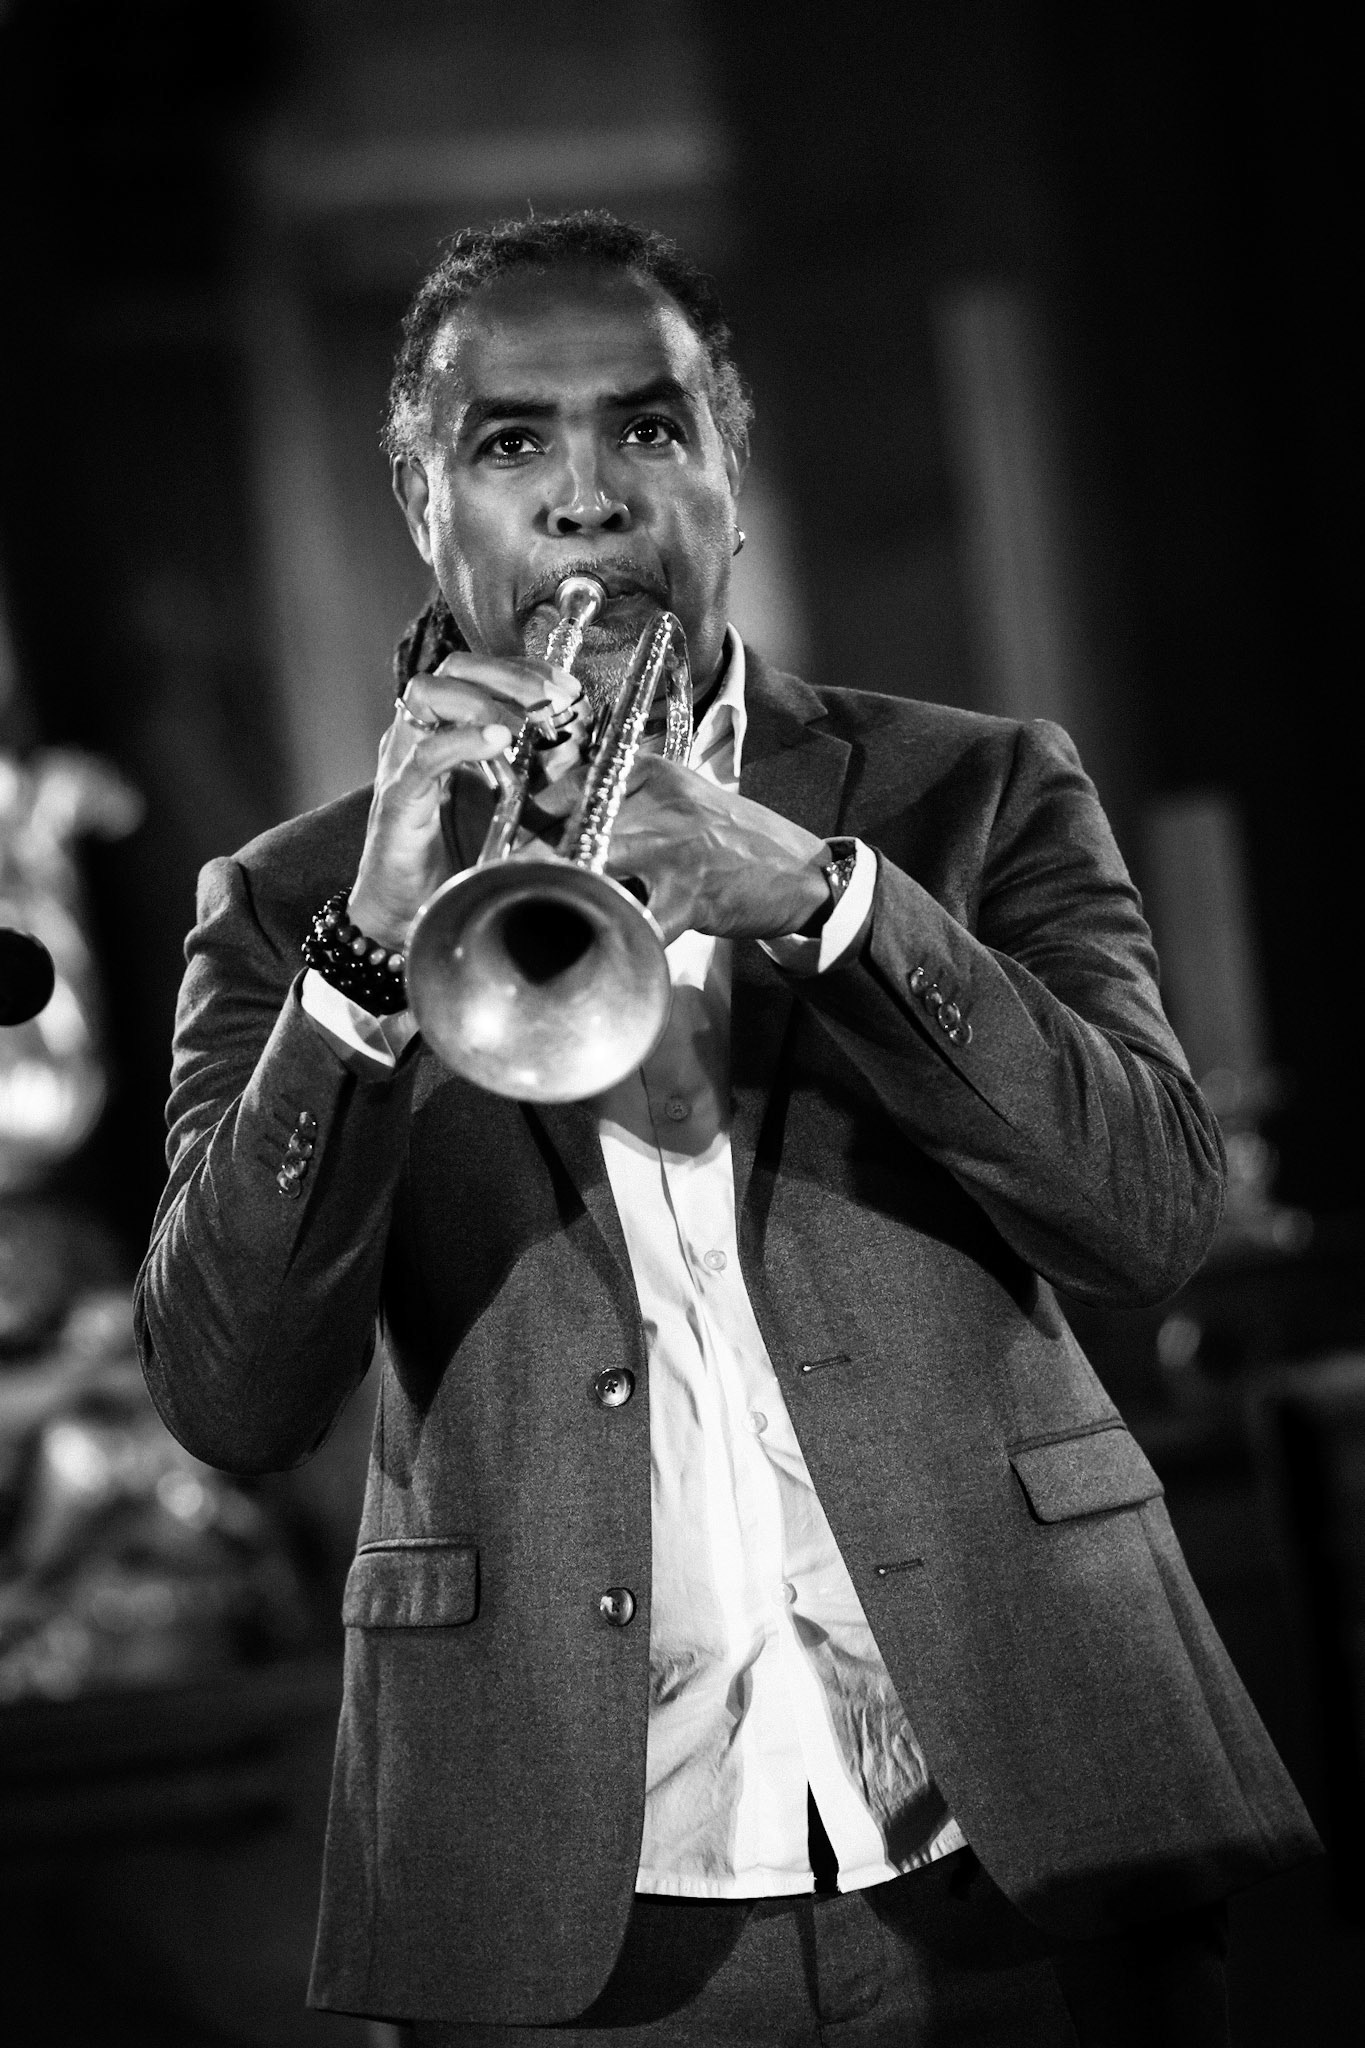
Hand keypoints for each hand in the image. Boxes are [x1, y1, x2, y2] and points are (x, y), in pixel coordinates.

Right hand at [347, 653, 579, 949]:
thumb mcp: (515, 806)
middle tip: (553, 698)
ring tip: (524, 726)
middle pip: (455, 668)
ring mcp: (404, 761)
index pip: (481, 671)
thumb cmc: (456, 858)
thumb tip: (583, 742)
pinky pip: (424, 754)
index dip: (526, 670)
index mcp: (447, 730)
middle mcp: (421, 735)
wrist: (410, 912)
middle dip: (510, 674)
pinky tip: (500, 742)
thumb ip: (544, 773)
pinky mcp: (398, 798)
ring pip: (428, 693)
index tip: (568, 687)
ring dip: (485, 699)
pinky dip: (464, 740)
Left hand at [536, 754, 829, 945]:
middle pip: (575, 827)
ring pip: (597, 867)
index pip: (574, 786)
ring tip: (547, 909)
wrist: (800, 872)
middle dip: (537, 857)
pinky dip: (620, 934)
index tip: (509, 838)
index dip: (532, 817)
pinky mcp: (690, 895)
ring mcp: (675, 850)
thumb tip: (556, 812)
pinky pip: (637, 918)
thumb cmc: (731, 839)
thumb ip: (627, 798)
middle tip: (512, 880)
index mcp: (652, 775)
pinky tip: (609, 941)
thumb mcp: (680, 797)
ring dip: (568, 891)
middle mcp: (661, 805)